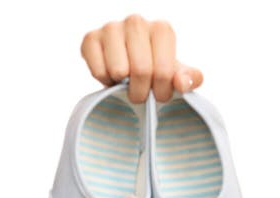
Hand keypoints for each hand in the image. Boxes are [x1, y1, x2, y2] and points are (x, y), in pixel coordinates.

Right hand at [80, 14, 203, 103]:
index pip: (163, 71)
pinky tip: (112, 75)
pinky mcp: (90, 38)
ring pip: (118, 71)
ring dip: (123, 86)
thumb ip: (189, 80)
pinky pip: (99, 71)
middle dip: (142, 92)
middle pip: (141, 70)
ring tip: (128, 82)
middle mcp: (136, 22)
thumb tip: (181, 83)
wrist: (132, 67)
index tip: (160, 95)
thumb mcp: (179, 76)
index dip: (162, 91)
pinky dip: (106, 81)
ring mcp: (111, 27)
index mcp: (161, 29)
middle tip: (142, 95)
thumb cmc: (158, 70)